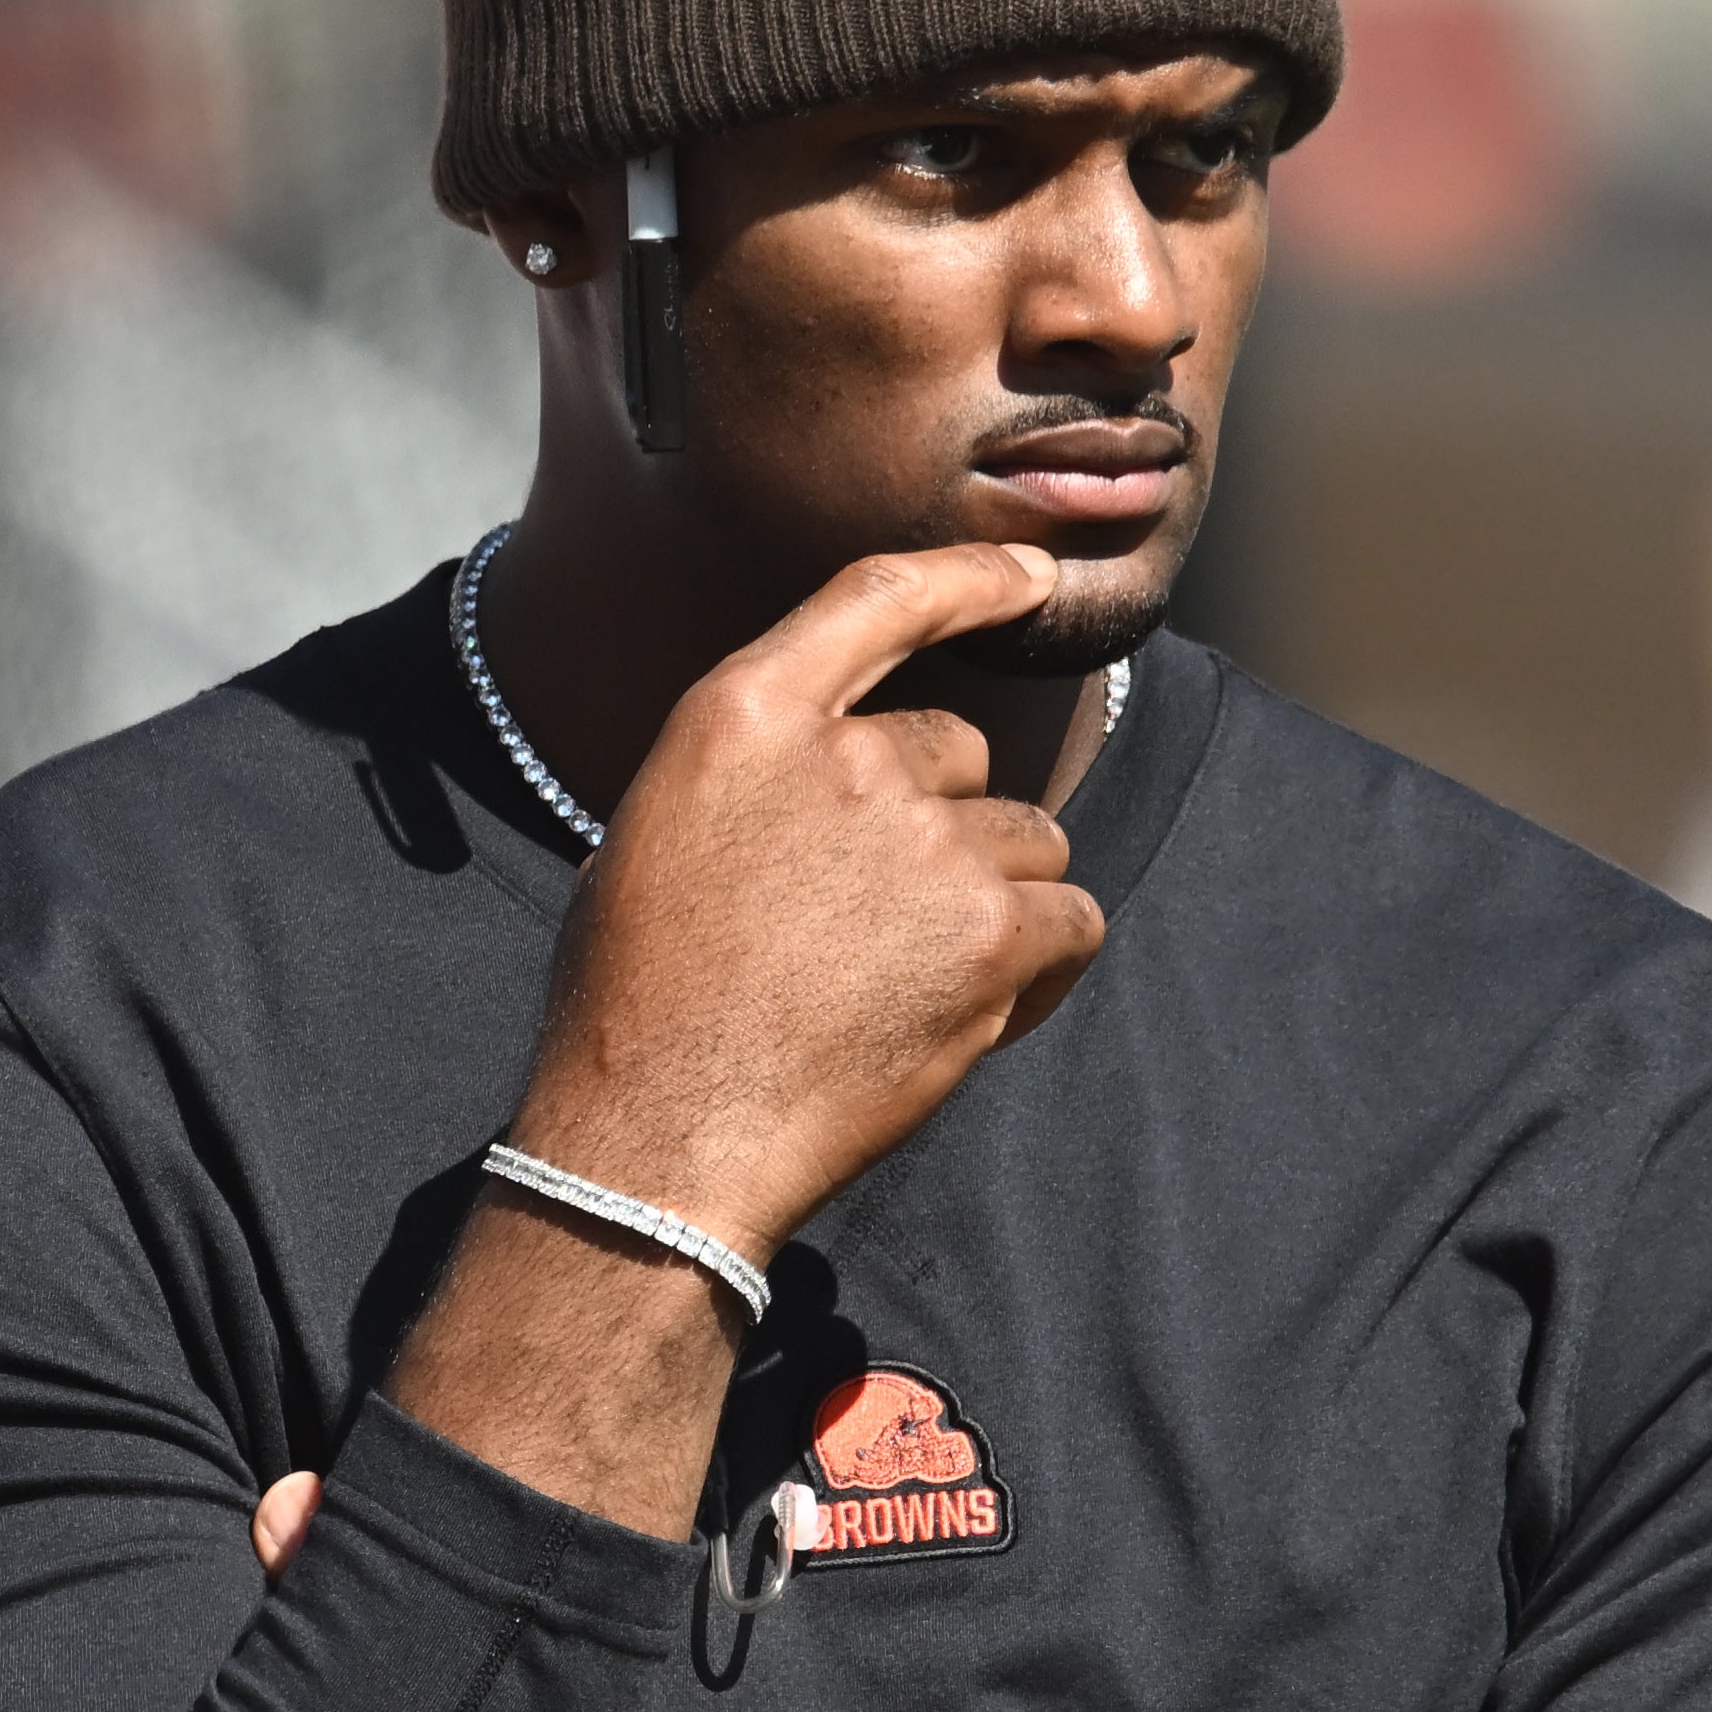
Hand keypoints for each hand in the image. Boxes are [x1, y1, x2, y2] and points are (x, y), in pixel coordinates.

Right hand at [510, 543, 1104, 1256]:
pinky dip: (1044, 962)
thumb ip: (761, 769)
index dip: (971, 576)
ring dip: (992, 898)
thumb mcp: (658, 832)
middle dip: (941, 823)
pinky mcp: (990, 934)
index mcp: (745, 714)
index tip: (1032, 575)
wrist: (660, 1137)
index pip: (879, 597)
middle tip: (869, 922)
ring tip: (904, 978)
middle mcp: (845, 757)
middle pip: (960, 751)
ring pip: (1026, 841)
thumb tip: (845, 766)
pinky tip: (975, 1008)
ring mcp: (927, 843)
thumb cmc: (640, 1002)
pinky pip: (1070, 918)